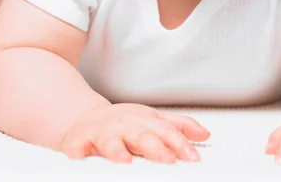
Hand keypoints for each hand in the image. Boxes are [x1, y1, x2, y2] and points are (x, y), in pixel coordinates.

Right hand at [60, 103, 210, 163]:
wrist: (85, 119)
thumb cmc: (123, 123)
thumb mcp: (152, 121)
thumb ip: (179, 128)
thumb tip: (205, 135)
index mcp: (144, 121)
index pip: (165, 132)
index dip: (179, 144)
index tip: (192, 157)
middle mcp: (124, 125)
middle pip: (141, 136)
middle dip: (155, 147)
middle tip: (168, 160)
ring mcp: (101, 133)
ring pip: (110, 141)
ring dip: (117, 150)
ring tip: (125, 162)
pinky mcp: (78, 141)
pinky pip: (76, 149)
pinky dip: (77, 155)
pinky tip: (81, 161)